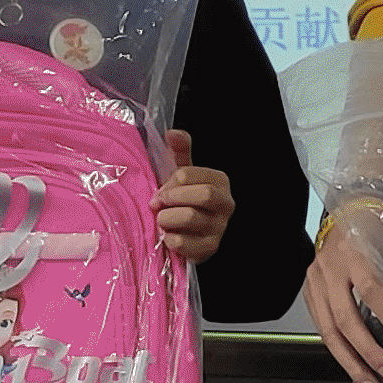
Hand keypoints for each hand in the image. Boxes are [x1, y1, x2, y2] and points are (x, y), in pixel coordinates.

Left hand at [151, 132, 233, 264]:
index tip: (160, 188)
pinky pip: (188, 244)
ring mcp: (220, 228)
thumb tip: (172, 133)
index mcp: (219, 181)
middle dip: (172, 198)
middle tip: (156, 203)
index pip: (190, 173)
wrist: (190, 233)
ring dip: (168, 218)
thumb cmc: (184, 200)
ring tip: (160, 220)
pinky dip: (172, 240)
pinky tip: (167, 237)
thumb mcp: (183, 174)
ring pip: (192, 217)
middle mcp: (225, 204)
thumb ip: (179, 152)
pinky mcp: (210, 249)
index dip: (170, 181)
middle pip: (202, 194)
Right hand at [303, 195, 382, 382]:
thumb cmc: (374, 224)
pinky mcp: (309, 294)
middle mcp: (329, 269)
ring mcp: (315, 283)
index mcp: (352, 252)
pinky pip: (324, 330)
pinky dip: (341, 352)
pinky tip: (356, 368)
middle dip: (369, 353)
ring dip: (353, 362)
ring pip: (329, 332)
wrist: (346, 206)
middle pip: (346, 320)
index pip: (371, 291)